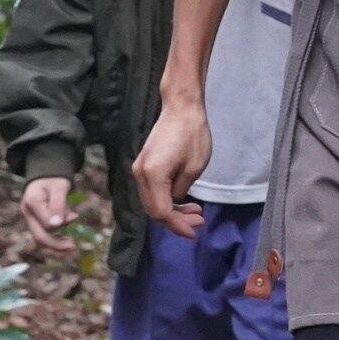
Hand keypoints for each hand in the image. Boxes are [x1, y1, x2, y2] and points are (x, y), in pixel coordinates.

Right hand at [21, 176, 77, 254]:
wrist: (46, 176)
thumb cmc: (54, 179)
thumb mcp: (59, 187)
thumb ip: (58, 205)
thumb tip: (58, 225)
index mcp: (32, 202)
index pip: (44, 221)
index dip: (59, 224)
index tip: (75, 217)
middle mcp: (28, 212)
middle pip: (38, 236)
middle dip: (56, 244)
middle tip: (73, 247)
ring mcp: (31, 218)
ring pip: (41, 237)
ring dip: (57, 241)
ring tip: (71, 243)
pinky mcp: (36, 222)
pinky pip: (44, 234)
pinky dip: (55, 237)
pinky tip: (66, 239)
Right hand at [132, 99, 210, 238]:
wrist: (181, 107)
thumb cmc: (192, 134)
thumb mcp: (194, 167)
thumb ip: (182, 190)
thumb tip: (175, 201)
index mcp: (152, 175)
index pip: (161, 212)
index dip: (177, 225)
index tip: (194, 232)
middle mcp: (140, 174)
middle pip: (153, 210)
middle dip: (175, 220)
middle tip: (199, 222)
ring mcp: (139, 169)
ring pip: (152, 202)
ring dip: (172, 211)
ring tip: (196, 213)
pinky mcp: (144, 165)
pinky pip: (152, 191)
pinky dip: (167, 199)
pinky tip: (184, 201)